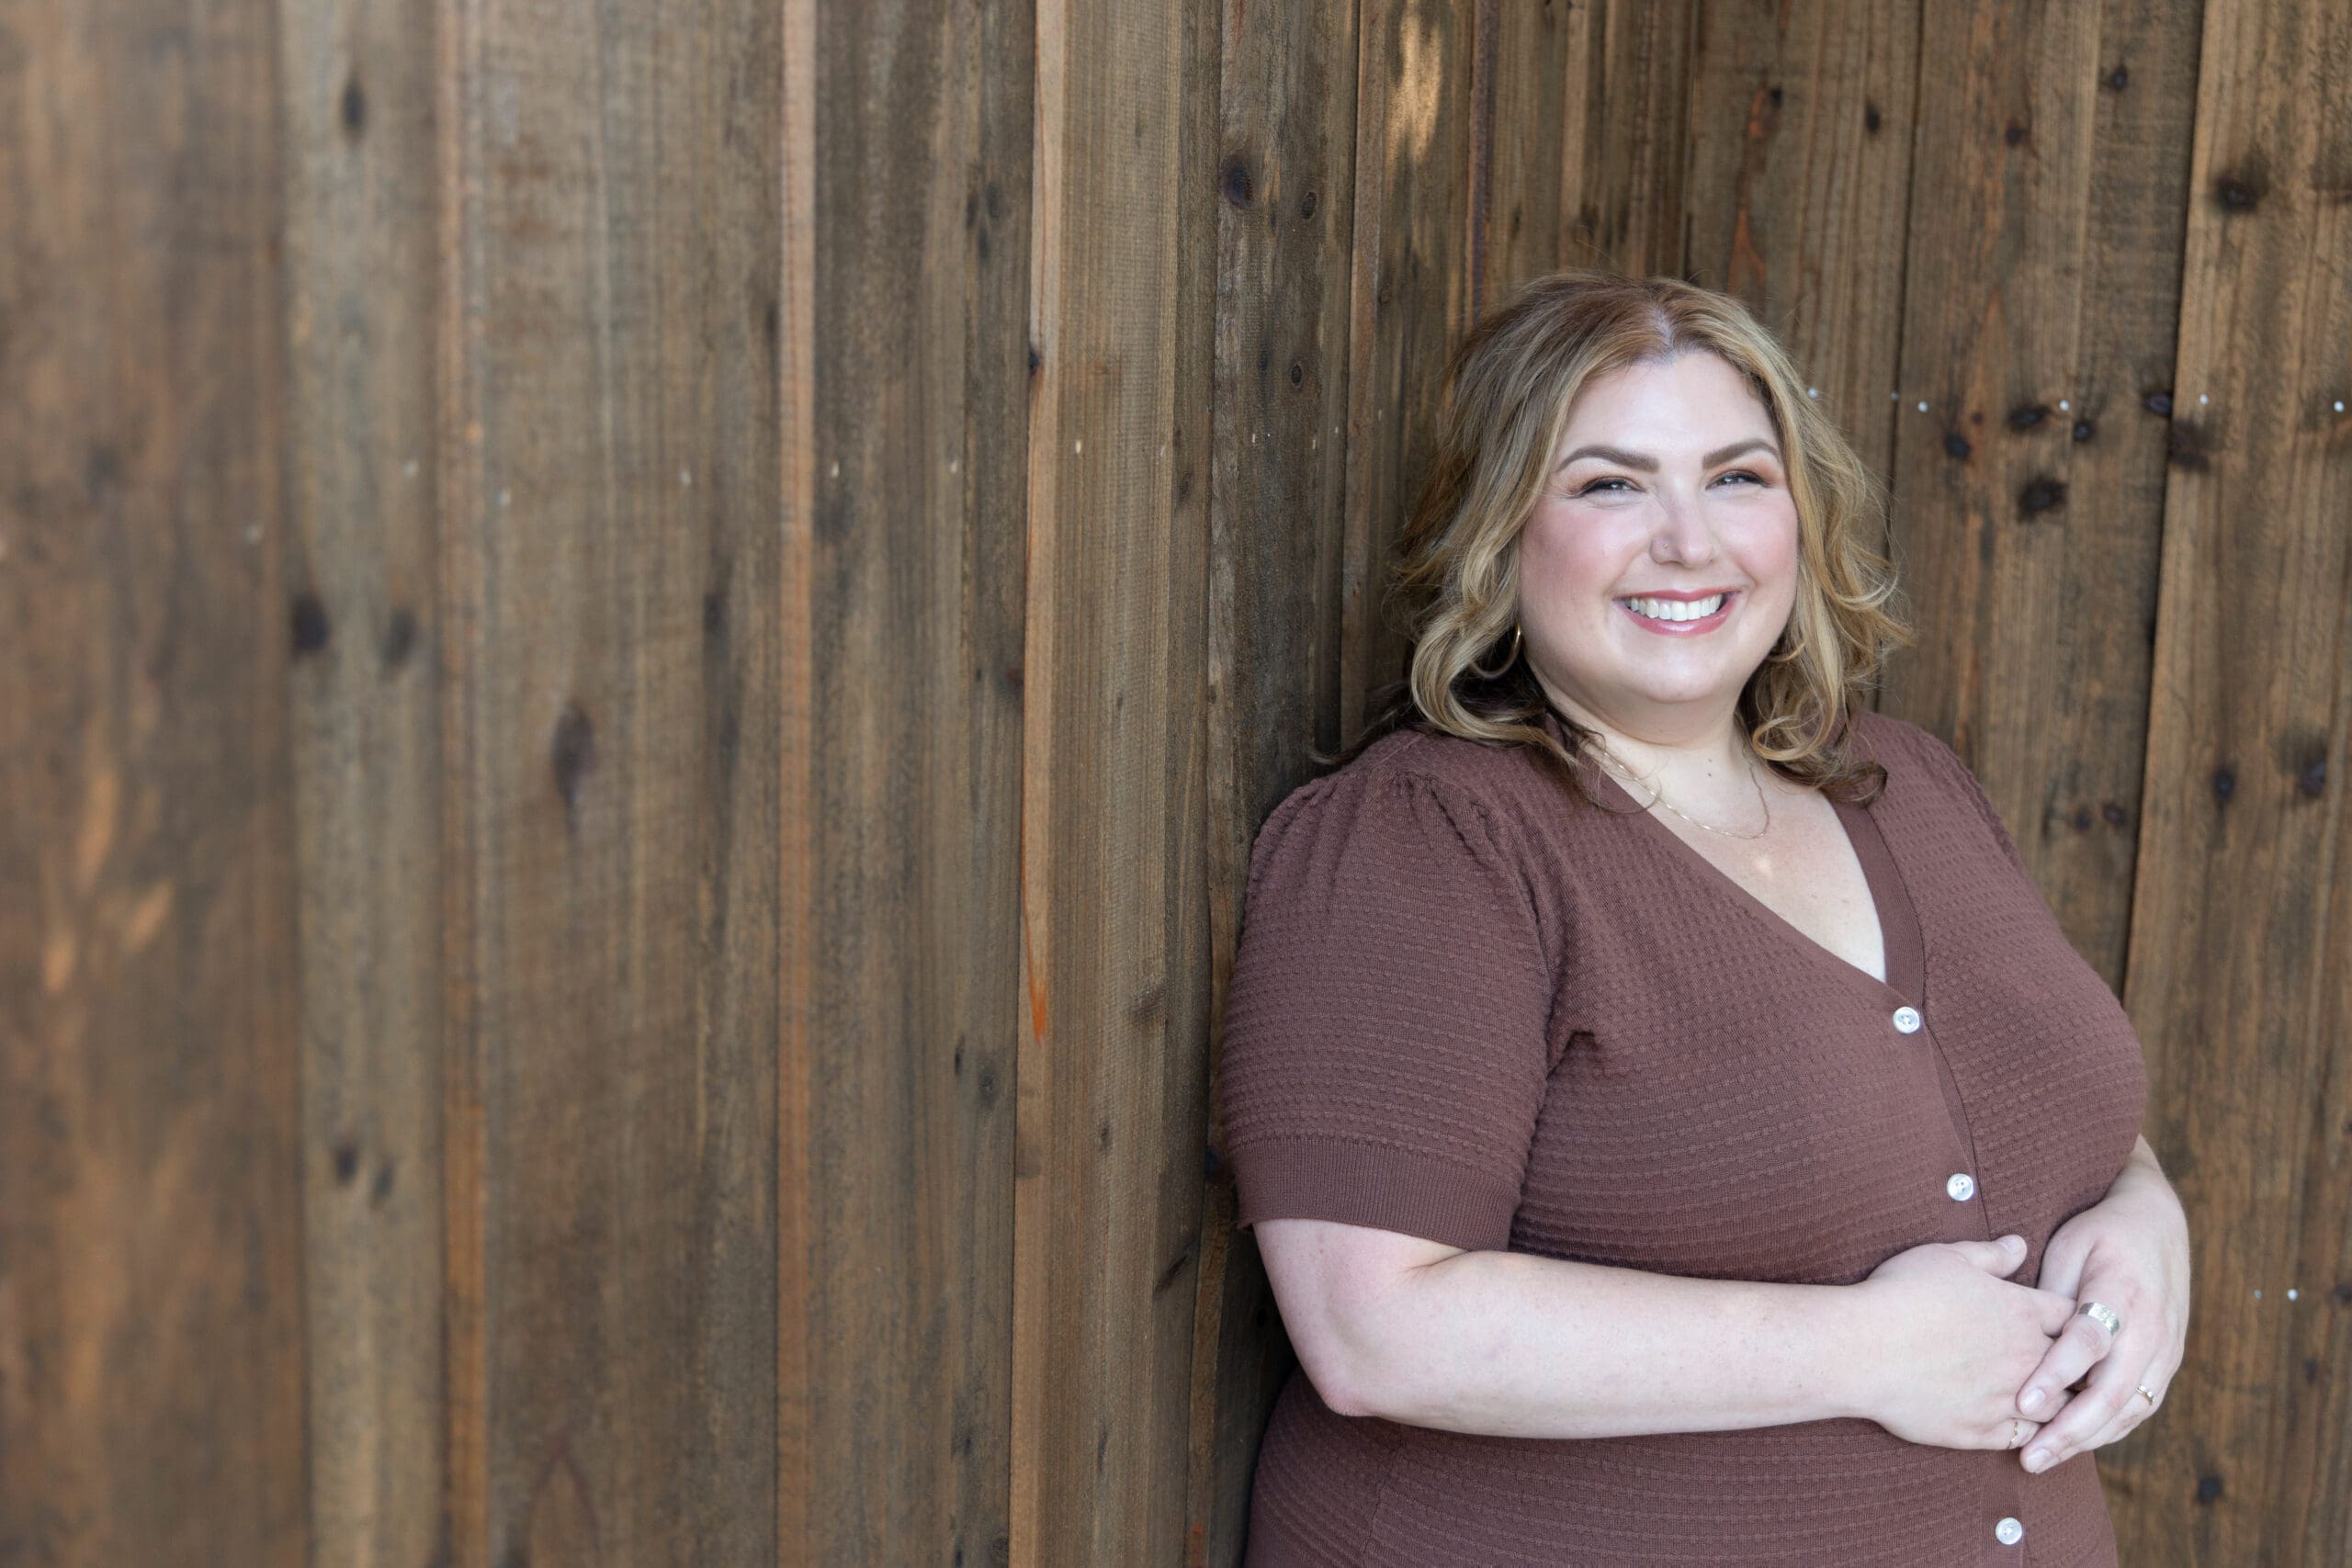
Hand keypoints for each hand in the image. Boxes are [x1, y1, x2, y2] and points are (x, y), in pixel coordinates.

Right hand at [1852, 1234, 2080, 1450]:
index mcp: (2020, 1310)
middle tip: (2070, 1363)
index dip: (2069, 1315)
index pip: (2069, 1314)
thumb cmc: (1901, 1294)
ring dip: (2057, 1402)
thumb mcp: (1946, 1258)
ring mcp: (2006, 1398)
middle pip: (2075, 1366)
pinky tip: (2020, 1425)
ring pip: (2057, 1407)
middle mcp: (2025, 1357)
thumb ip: (1990, 1255)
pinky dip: (2028, 1432)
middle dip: (2075, 1364)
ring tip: (2049, 1397)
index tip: (2060, 1318)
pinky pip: (2024, 1437)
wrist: (1862, 1349)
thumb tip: (2021, 1244)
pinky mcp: (1982, 1431)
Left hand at [2007, 1146, 2190, 1473]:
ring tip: (2041, 1459)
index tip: (2023, 1402)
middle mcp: (2151, 1328)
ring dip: (2086, 1439)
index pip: (2089, 1342)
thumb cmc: (2100, 1234)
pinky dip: (2106, 1431)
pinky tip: (2070, 1444)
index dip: (2057, 1374)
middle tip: (2029, 1456)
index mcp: (2121, 1292)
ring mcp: (2166, 1351)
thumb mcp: (2068, 1246)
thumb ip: (2050, 1294)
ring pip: (2129, 1409)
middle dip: (2070, 1429)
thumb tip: (2018, 1335)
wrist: (2158, 1224)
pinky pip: (2139, 1408)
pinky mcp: (2168, 1364)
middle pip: (2113, 1391)